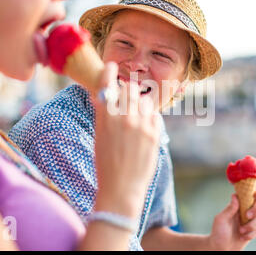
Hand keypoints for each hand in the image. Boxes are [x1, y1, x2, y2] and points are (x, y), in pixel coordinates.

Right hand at [94, 62, 160, 218]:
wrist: (122, 188)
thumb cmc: (106, 164)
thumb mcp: (99, 135)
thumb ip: (104, 114)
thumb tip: (106, 96)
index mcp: (105, 117)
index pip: (107, 84)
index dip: (109, 72)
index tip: (112, 66)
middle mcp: (124, 117)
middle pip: (130, 89)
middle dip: (128, 92)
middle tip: (126, 103)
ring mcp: (142, 124)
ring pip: (145, 100)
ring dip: (141, 104)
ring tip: (136, 120)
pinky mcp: (155, 133)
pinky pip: (155, 114)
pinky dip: (150, 117)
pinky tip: (144, 129)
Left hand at [207, 189, 255, 250]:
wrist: (220, 248)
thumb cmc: (218, 232)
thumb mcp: (221, 219)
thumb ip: (229, 208)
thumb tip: (235, 195)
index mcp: (236, 206)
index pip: (248, 195)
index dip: (255, 192)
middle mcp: (244, 211)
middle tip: (247, 216)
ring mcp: (248, 221)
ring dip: (251, 225)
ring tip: (240, 231)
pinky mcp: (251, 231)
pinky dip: (250, 234)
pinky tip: (242, 237)